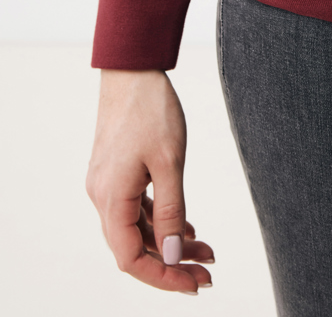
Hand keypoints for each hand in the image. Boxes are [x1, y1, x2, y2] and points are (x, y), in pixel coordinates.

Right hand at [86, 68, 214, 292]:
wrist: (133, 69)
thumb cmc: (151, 110)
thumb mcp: (169, 162)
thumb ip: (170, 211)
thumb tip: (170, 256)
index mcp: (111, 198)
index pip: (131, 258)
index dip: (162, 276)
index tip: (195, 284)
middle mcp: (102, 196)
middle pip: (134, 247)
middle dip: (171, 263)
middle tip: (207, 272)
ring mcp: (107, 184)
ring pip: (137, 228)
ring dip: (169, 242)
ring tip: (205, 251)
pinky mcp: (116, 172)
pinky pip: (136, 208)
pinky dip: (160, 221)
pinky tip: (186, 227)